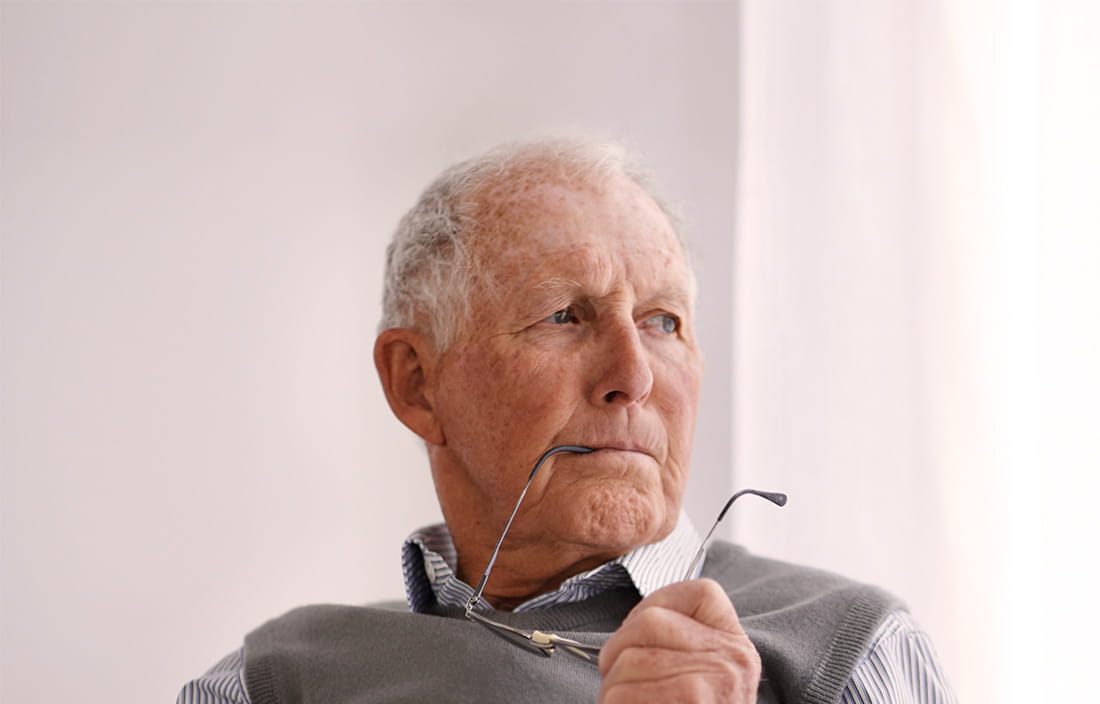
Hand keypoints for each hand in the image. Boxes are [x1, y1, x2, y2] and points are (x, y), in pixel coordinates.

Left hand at [597, 579, 760, 702]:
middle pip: (648, 622)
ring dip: (611, 689)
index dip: (655, 607)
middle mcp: (733, 659)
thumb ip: (679, 644)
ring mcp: (714, 682)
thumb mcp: (703, 677)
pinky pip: (621, 695)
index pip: (697, 591)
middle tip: (622, 682)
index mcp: (736, 645)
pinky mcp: (691, 702)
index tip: (643, 639)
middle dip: (618, 652)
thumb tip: (633, 624)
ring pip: (627, 660)